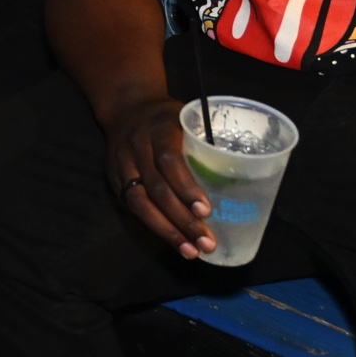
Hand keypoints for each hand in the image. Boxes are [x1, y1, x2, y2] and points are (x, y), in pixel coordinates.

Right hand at [107, 95, 213, 258]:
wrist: (125, 106)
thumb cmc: (166, 116)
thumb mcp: (187, 117)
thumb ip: (205, 141)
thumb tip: (241, 174)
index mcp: (158, 128)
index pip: (169, 160)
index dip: (186, 187)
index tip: (206, 211)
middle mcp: (136, 147)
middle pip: (156, 188)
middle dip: (181, 219)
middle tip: (206, 242)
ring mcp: (121, 164)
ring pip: (139, 202)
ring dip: (166, 230)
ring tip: (190, 251)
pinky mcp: (114, 179)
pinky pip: (132, 206)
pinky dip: (153, 226)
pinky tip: (173, 240)